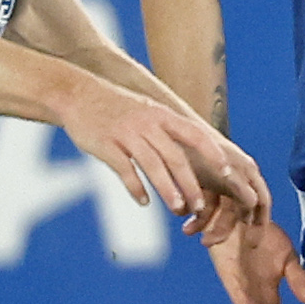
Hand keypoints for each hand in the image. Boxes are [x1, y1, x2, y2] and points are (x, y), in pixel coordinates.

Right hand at [61, 82, 262, 225]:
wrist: (77, 94)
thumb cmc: (117, 107)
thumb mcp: (148, 110)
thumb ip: (168, 128)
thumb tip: (197, 147)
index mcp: (161, 115)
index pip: (195, 134)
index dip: (213, 154)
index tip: (227, 173)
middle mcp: (147, 123)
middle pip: (176, 157)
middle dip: (191, 184)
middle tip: (200, 206)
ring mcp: (126, 133)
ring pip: (153, 166)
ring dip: (168, 190)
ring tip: (177, 209)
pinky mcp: (106, 145)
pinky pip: (125, 170)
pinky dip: (136, 188)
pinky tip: (144, 202)